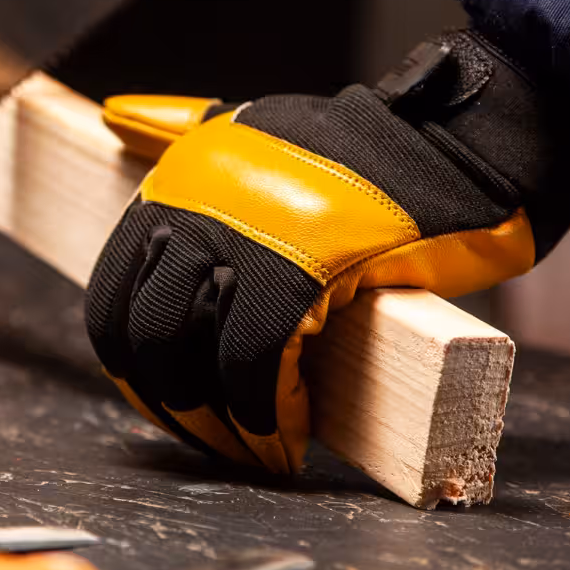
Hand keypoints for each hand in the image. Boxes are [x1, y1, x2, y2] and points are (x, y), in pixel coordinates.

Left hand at [85, 32, 569, 472]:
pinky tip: (289, 439)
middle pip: (144, 336)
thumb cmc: (365, 155)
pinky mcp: (301, 270)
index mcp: (176, 182)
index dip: (133, 367)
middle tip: (216, 438)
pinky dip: (269, 418)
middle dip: (172, 404)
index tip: (167, 401)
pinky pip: (256, 365)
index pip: (111, 296)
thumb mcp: (251, 127)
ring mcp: (242, 236)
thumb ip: (177, 126)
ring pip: (192, 359)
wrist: (458, 146)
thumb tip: (111, 118)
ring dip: (220, 426)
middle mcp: (193, 205)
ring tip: (257, 451)